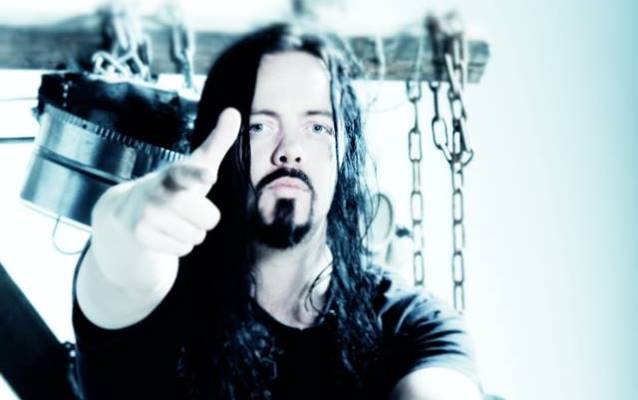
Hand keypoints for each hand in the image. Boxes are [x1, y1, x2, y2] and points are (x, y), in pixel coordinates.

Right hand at [90, 108, 240, 287]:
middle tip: (190, 209)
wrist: (132, 208)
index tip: (208, 175)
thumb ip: (218, 141)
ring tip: (176, 220)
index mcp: (177, 172)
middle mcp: (159, 191)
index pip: (190, 172)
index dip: (200, 175)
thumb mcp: (198, 163)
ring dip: (192, 232)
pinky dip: (179, 245)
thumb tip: (233, 110)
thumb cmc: (178, 184)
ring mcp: (147, 213)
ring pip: (196, 237)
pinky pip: (182, 249)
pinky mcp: (141, 234)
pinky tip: (166, 232)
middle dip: (205, 218)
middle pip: (208, 218)